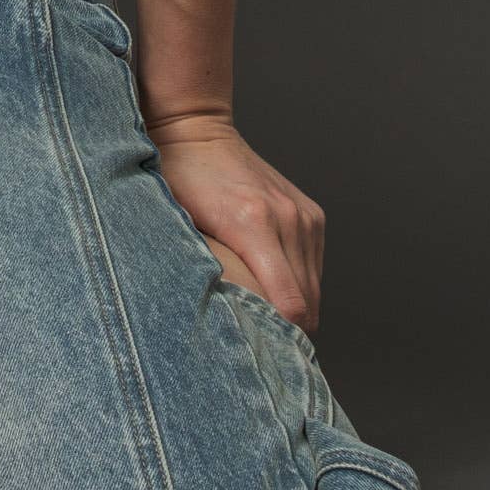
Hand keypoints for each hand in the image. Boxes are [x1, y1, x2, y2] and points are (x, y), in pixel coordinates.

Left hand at [147, 112, 325, 333]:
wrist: (195, 129)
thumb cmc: (175, 179)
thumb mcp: (176, 227)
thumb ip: (195, 271)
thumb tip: (207, 321)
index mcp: (253, 223)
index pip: (290, 304)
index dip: (280, 338)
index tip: (261, 360)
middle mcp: (287, 219)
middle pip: (307, 304)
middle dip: (288, 332)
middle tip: (259, 353)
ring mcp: (303, 216)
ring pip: (313, 289)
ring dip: (295, 311)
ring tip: (263, 326)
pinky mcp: (310, 215)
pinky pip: (312, 267)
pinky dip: (298, 286)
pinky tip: (270, 292)